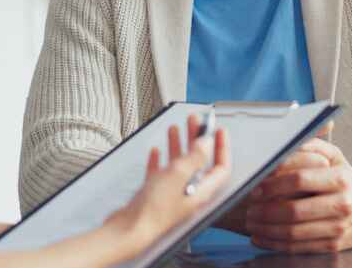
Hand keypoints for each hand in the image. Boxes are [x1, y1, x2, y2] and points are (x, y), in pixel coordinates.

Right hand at [105, 115, 230, 256]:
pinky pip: (160, 175)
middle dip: (197, 140)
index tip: (219, 131)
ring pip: (179, 166)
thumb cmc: (154, 210)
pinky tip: (156, 152)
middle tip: (195, 122)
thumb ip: (196, 156)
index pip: (220, 167)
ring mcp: (171, 195)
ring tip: (176, 129)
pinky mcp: (153, 196)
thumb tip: (207, 142)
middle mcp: (188, 194)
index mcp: (201, 191)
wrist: (129, 230)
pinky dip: (159, 161)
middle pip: (199, 162)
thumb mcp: (179, 174)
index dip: (222, 147)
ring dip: (178, 146)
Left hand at [245, 138, 351, 252]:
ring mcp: (338, 228)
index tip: (256, 188)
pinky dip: (276, 244)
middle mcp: (341, 204)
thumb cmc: (348, 182)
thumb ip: (311, 146)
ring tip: (252, 223)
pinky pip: (299, 247)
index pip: (300, 180)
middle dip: (265, 211)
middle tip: (249, 208)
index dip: (273, 185)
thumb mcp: (336, 157)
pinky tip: (262, 238)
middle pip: (294, 210)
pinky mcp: (333, 245)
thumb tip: (284, 142)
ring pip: (294, 232)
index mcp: (340, 179)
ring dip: (267, 229)